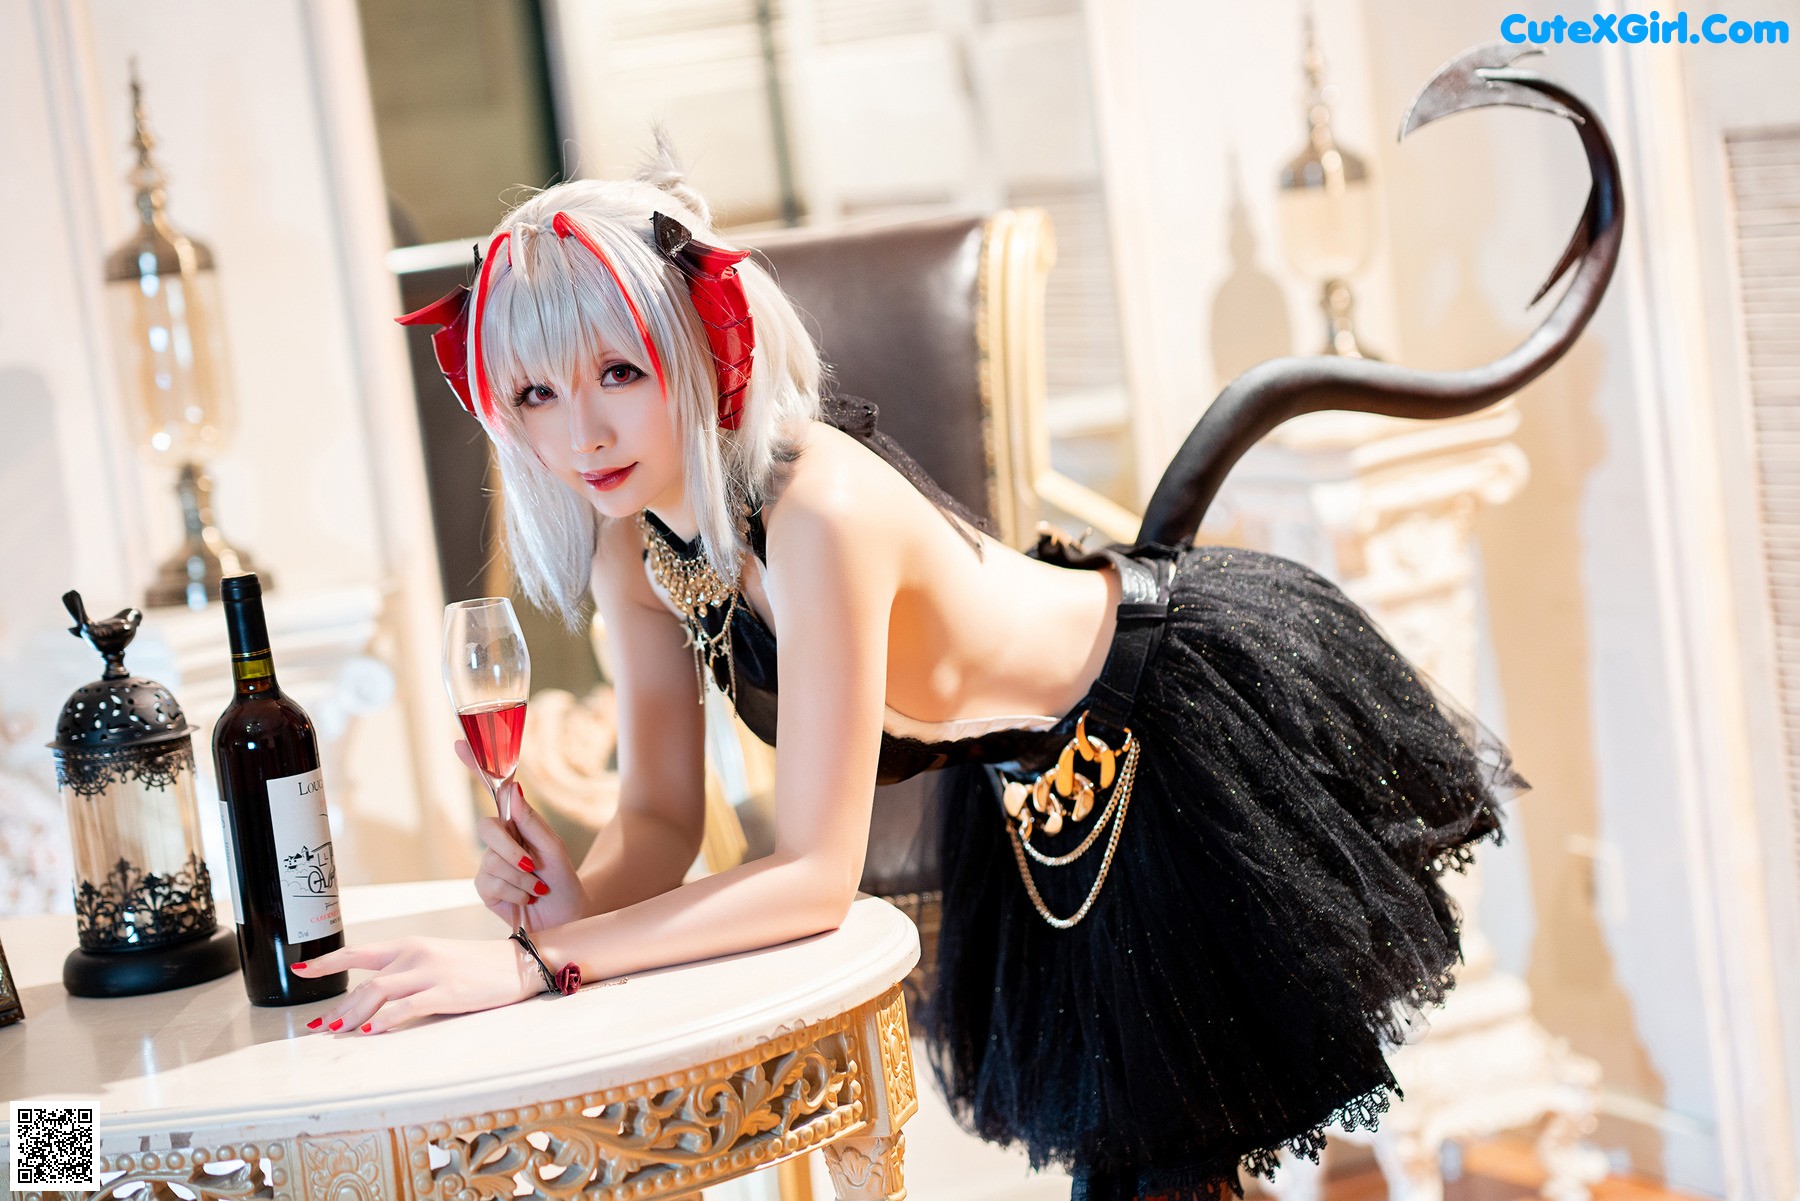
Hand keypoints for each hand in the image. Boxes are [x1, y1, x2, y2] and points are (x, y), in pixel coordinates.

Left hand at [291, 935, 541, 1033]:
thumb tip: (372, 997)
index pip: (358, 952)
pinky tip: (373, 1031)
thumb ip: (406, 972)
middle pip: (364, 980)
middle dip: (338, 1006)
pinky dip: (386, 1020)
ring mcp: (430, 972)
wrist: (517, 963)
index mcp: (410, 945)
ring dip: (353, 1014)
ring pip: (379, 992)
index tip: (301, 970)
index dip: (327, 962)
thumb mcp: (436, 960)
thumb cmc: (476, 966)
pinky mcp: (447, 992)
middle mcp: (415, 955)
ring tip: (338, 1031)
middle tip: (319, 1026)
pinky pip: (408, 1006)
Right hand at [457, 743, 588, 930]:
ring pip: (491, 861)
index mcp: (518, 824)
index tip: (459, 743)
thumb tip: (513, 790)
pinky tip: (526, 898)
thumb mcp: (555, 849)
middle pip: (486, 828)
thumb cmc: (564, 881)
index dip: (476, 767)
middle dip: (511, 848)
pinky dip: (515, 892)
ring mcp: (489, 864)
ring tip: (536, 887)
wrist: (567, 918)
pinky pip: (490, 882)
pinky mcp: (484, 888)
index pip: (493, 792)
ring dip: (521, 878)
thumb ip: (532, 823)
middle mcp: (500, 841)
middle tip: (533, 865)